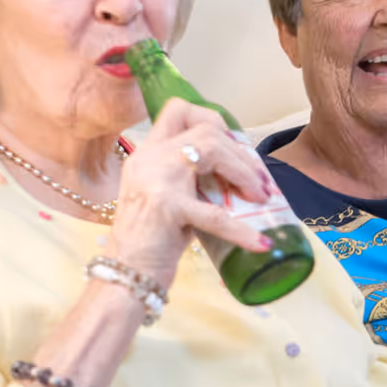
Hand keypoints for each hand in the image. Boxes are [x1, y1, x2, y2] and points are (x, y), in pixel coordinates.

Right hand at [107, 97, 276, 286]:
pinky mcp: (167, 209)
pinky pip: (216, 215)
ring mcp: (156, 181)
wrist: (124, 276)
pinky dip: (243, 230)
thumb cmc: (150, 241)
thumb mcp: (167, 197)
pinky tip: (262, 243)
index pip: (178, 110)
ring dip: (244, 172)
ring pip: (211, 150)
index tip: (233, 145)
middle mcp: (149, 159)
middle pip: (205, 128)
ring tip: (261, 197)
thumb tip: (237, 173)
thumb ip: (192, 179)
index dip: (212, 119)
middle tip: (259, 180)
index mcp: (147, 153)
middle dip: (241, 151)